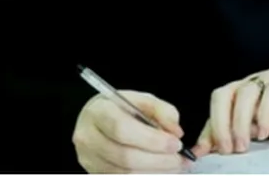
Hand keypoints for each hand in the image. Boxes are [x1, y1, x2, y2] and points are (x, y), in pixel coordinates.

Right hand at [72, 91, 190, 172]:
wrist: (95, 120)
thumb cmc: (121, 109)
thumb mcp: (142, 100)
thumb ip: (162, 111)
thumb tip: (176, 132)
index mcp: (99, 112)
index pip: (122, 129)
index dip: (152, 140)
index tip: (176, 143)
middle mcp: (88, 137)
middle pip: (125, 156)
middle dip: (158, 160)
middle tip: (181, 159)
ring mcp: (89, 158)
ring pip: (124, 173)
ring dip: (155, 172)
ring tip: (175, 166)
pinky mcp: (95, 172)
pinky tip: (161, 171)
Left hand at [193, 52, 268, 156]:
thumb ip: (252, 131)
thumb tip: (227, 148)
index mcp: (248, 92)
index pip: (218, 108)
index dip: (208, 129)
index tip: (201, 152)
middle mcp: (255, 82)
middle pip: (222, 94)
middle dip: (217, 124)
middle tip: (224, 150)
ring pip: (243, 94)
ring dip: (238, 122)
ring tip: (242, 146)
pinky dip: (263, 114)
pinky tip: (265, 133)